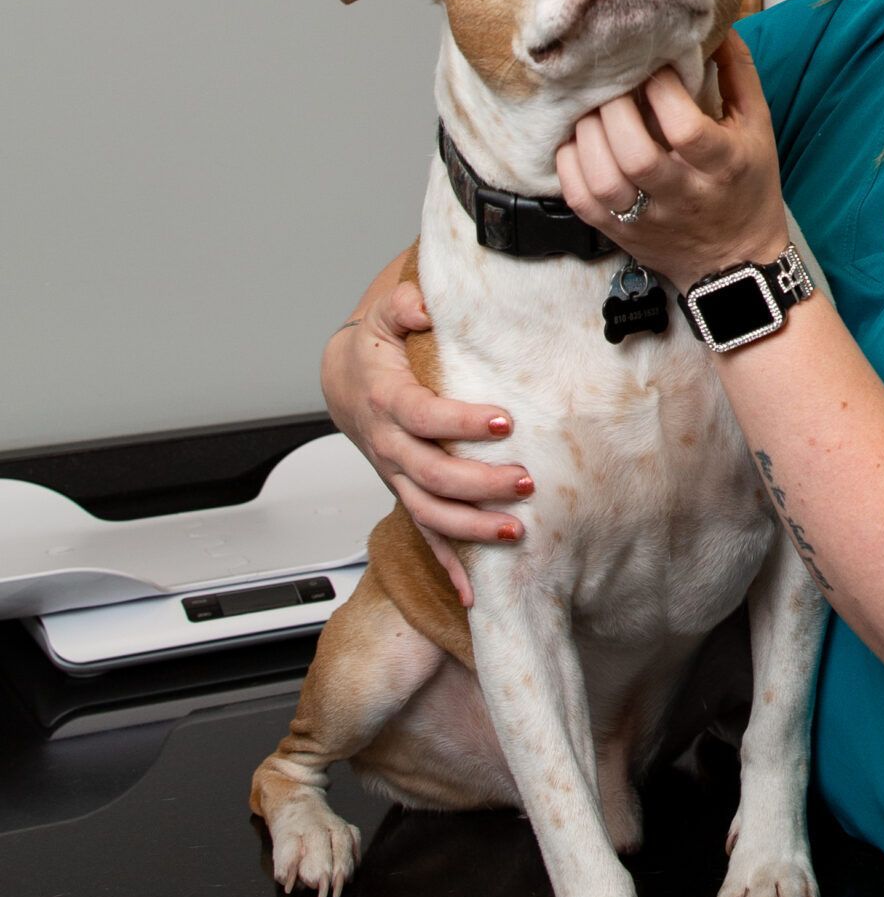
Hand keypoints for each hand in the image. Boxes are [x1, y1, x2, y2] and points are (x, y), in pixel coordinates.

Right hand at [322, 264, 530, 604]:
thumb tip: (422, 304)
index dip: (459, 422)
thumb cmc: (375, 349)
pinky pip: (426, 536)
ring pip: (430, 513)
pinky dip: (448, 567)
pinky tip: (475, 593)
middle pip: (431, 475)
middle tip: (525, 482)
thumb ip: (403, 307)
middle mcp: (391, 446)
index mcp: (387, 401)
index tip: (502, 421)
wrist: (345, 382)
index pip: (422, 416)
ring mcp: (398, 476)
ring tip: (516, 532)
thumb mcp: (383, 317)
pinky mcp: (407, 494)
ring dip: (471, 529)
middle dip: (478, 484)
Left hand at [556, 33, 789, 291]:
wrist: (735, 264)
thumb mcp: (758, 130)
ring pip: (603, 179)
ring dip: (588, 134)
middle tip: (612, 85)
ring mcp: (648, 219)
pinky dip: (570, 165)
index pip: (685, 128)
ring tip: (593, 110)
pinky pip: (581, 200)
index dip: (662, 91)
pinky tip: (578, 142)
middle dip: (615, 109)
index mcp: (724, 166)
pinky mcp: (620, 234)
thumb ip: (738, 76)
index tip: (655, 70)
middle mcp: (685, 196)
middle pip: (636, 154)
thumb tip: (716, 26)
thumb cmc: (747, 186)